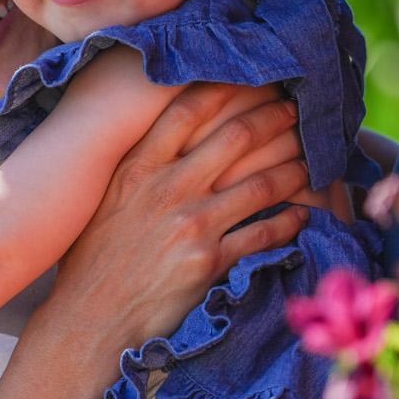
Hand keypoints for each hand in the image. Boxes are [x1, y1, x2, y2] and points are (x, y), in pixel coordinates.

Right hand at [45, 82, 312, 357]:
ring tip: (309, 160)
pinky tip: (303, 214)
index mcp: (136, 168)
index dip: (227, 87)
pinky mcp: (210, 262)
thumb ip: (132, 166)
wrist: (89, 320)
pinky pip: (265, 232)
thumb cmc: (90, 259)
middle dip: (275, 118)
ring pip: (262, 183)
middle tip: (296, 111)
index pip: (188, 109)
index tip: (252, 78)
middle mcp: (167, 190)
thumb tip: (159, 133)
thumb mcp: (101, 200)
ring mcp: (191, 226)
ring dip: (293, 167)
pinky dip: (290, 220)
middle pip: (237, 137)